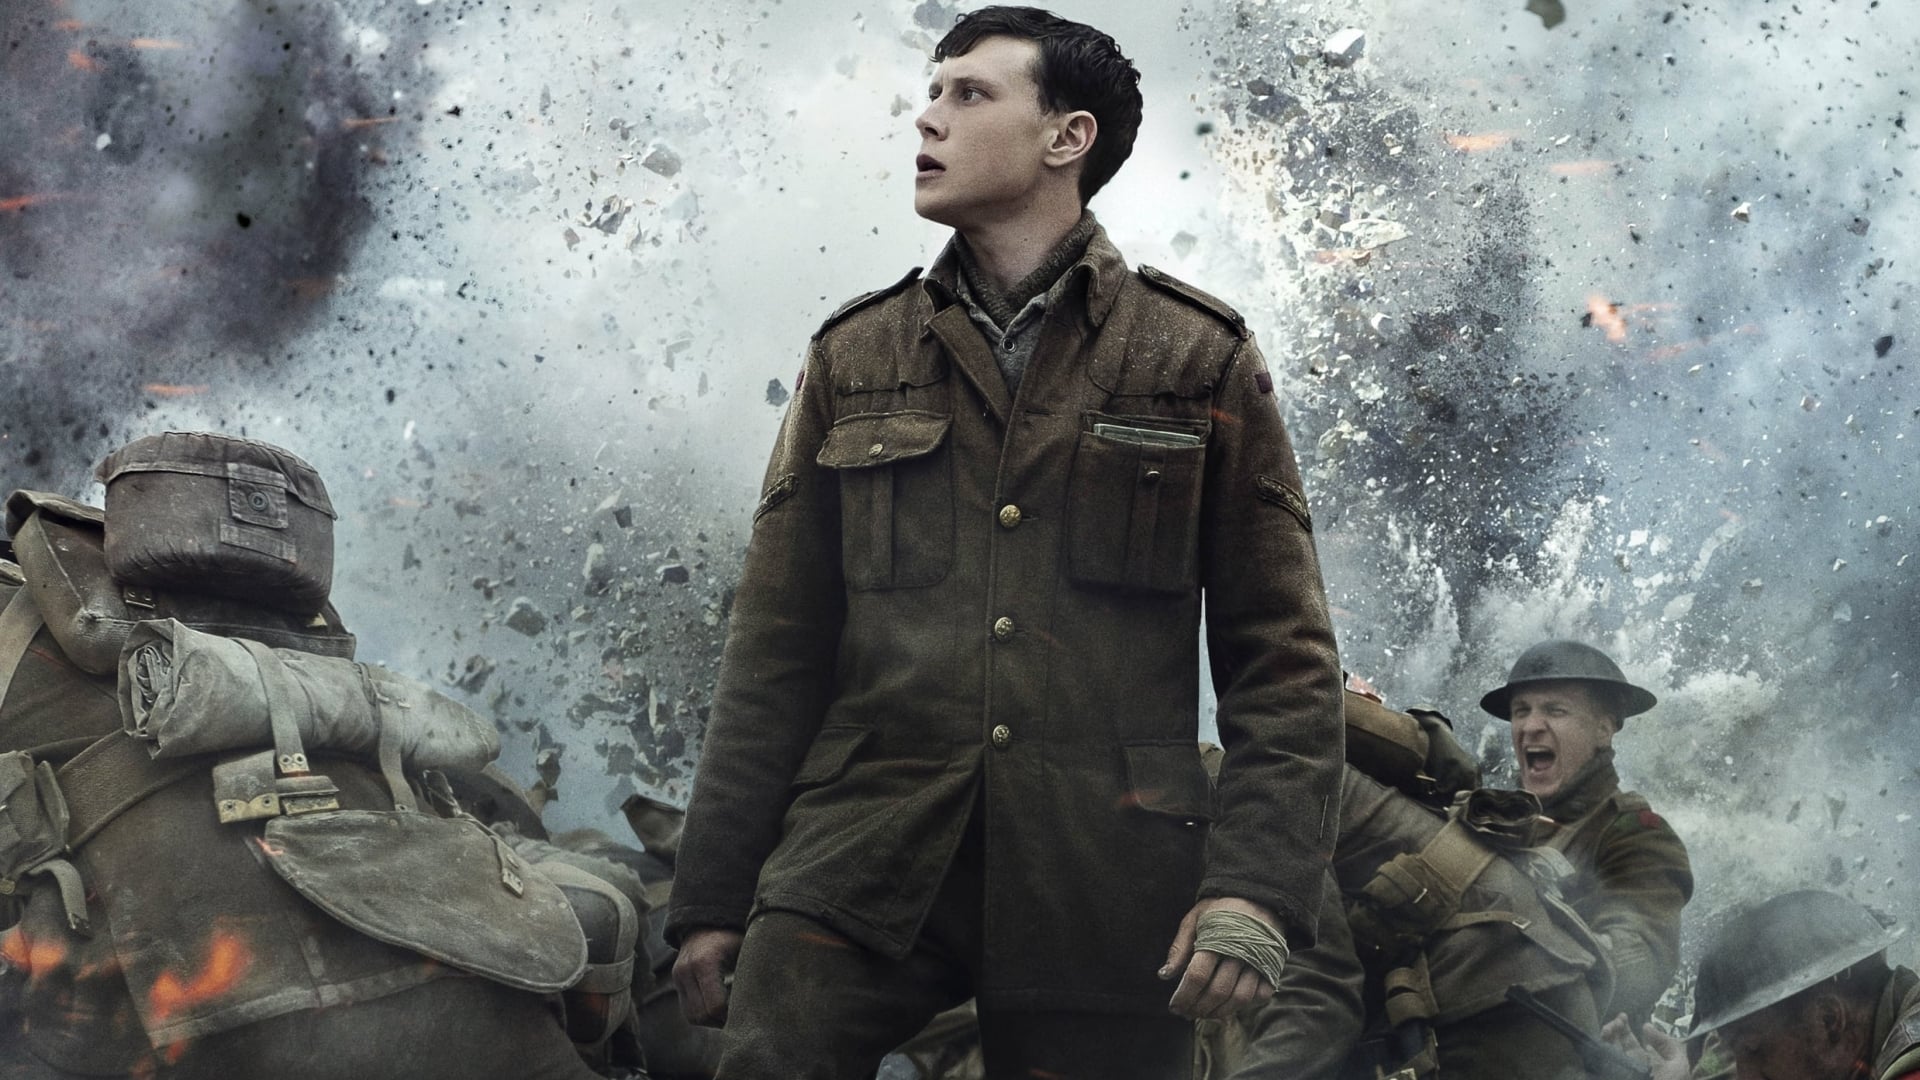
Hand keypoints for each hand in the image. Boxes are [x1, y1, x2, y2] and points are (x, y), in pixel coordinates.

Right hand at [672, 927, 743, 1027]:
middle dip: (722, 1021)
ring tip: (731, 1015)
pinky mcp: (676, 981)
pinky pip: (687, 1010)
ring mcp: (678, 976)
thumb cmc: (733, 936)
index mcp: (705, 962)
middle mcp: (687, 970)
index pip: (716, 1005)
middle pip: (702, 1014)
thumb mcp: (745, 949)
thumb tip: (769, 998)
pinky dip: (703, 1014)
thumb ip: (752, 971)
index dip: (732, 1014)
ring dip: (712, 1021)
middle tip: (741, 1018)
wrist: (707, 920)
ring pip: (692, 1016)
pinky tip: (720, 1009)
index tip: (748, 1011)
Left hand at [1160, 897, 1279, 1019]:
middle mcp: (1240, 952)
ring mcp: (1259, 961)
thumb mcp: (1194, 919)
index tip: (1174, 1007)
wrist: (1258, 897)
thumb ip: (1179, 947)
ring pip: (1240, 998)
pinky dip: (1244, 1006)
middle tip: (1186, 1013)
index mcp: (1217, 938)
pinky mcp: (1273, 967)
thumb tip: (1164, 976)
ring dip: (1219, 1012)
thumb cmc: (1220, 909)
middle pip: (1218, 991)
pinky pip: (1260, 995)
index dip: (1184, 996)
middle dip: (1198, 1008)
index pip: (1198, 976)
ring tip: (1204, 1013)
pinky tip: (1228, 1005)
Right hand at [1600, 1013, 1690, 1079]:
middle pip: (1614, 1042)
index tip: (1622, 1016)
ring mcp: (1618, 1070)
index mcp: (1643, 1060)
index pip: (1628, 1040)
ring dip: (1605, 1037)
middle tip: (1615, 1022)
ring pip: (1606, 1050)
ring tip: (1608, 1030)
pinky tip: (1604, 1043)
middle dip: (1612, 1029)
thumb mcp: (1679, 1065)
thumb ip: (1667, 1044)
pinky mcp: (1610, 1074)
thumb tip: (1645, 1026)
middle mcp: (1627, 1063)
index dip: (1624, 1027)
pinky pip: (1600, 1063)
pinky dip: (1599, 1051)